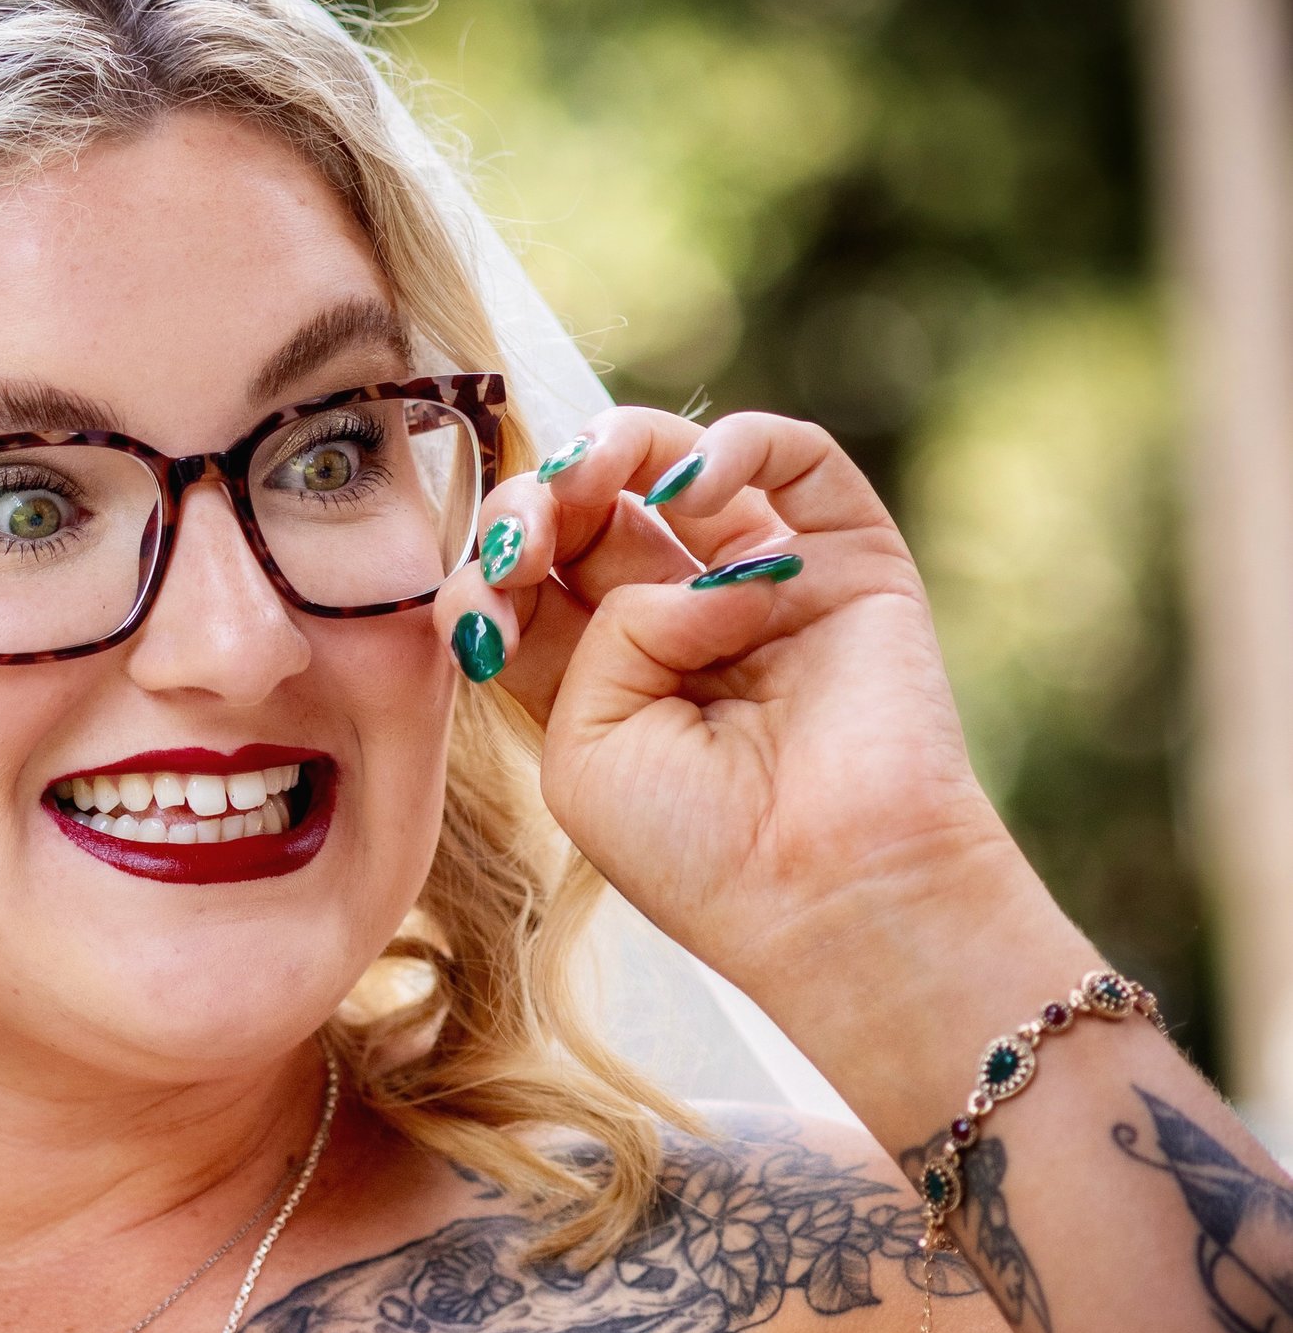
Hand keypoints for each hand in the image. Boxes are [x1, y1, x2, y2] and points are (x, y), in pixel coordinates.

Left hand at [437, 407, 1038, 1009]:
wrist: (827, 887)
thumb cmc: (693, 845)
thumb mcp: (583, 748)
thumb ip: (587, 641)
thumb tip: (683, 579)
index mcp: (601, 673)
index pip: (529, 577)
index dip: (492, 563)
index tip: (484, 602)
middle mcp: (679, 619)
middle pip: (591, 512)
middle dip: (540, 501)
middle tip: (524, 533)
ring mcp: (764, 581)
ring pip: (679, 465)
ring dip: (617, 448)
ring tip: (590, 478)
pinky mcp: (847, 558)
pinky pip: (795, 459)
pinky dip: (737, 446)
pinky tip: (689, 488)